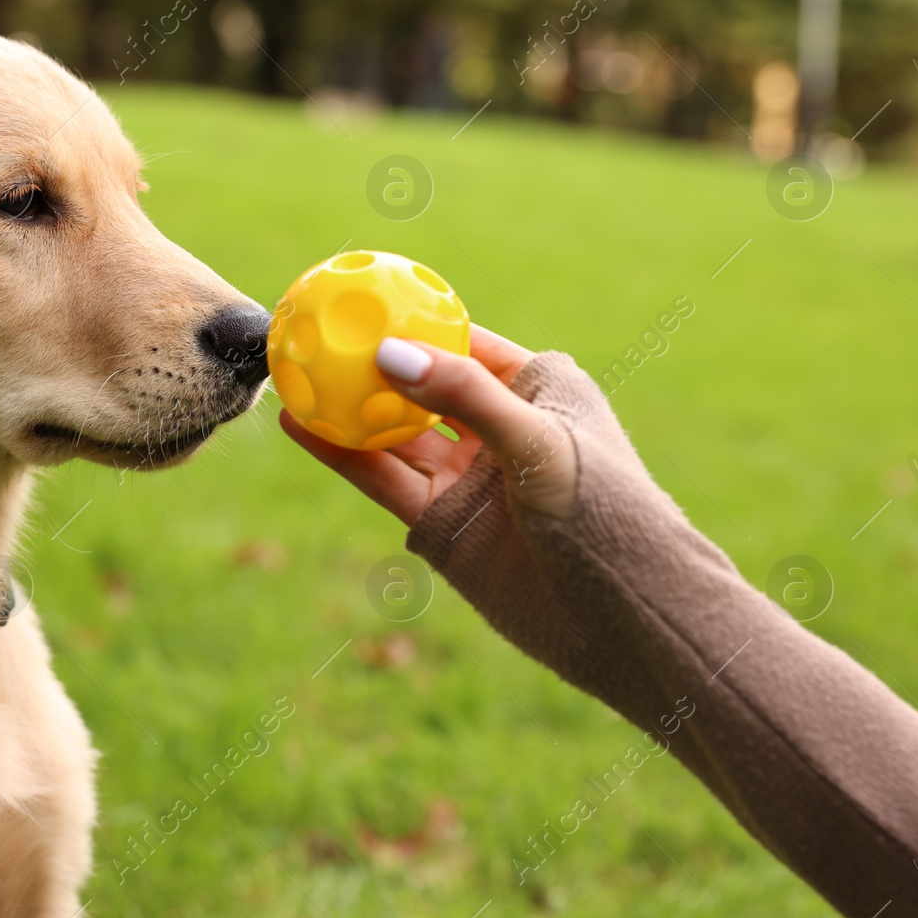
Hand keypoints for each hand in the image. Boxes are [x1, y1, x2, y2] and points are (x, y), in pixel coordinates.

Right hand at [279, 325, 576, 522]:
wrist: (622, 619)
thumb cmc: (603, 513)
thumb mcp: (539, 443)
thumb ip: (465, 396)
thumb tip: (388, 353)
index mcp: (540, 389)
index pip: (468, 342)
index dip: (417, 320)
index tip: (363, 297)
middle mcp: (499, 428)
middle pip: (422, 384)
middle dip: (371, 361)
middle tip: (316, 332)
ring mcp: (469, 476)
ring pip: (395, 432)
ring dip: (346, 407)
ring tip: (294, 375)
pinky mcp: (443, 521)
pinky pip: (384, 478)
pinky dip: (342, 453)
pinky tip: (302, 426)